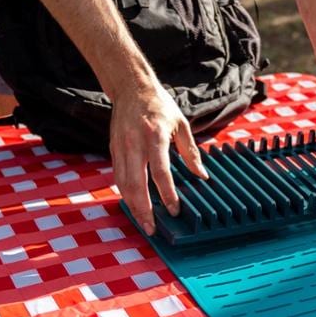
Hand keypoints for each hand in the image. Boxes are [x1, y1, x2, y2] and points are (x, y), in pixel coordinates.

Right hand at [110, 77, 207, 234]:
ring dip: (133, 206)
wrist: (131, 87)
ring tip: (143, 222)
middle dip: (144, 209)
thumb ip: (190, 152)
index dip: (167, 194)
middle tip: (152, 228)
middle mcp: (134, 144)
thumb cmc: (160, 106)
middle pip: (137, 184)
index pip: (160, 172)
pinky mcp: (113, 150)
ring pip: (124, 184)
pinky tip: (134, 205)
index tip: (174, 209)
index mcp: (154, 136)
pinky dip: (125, 194)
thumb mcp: (181, 124)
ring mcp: (121, 147)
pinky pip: (118, 177)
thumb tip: (201, 175)